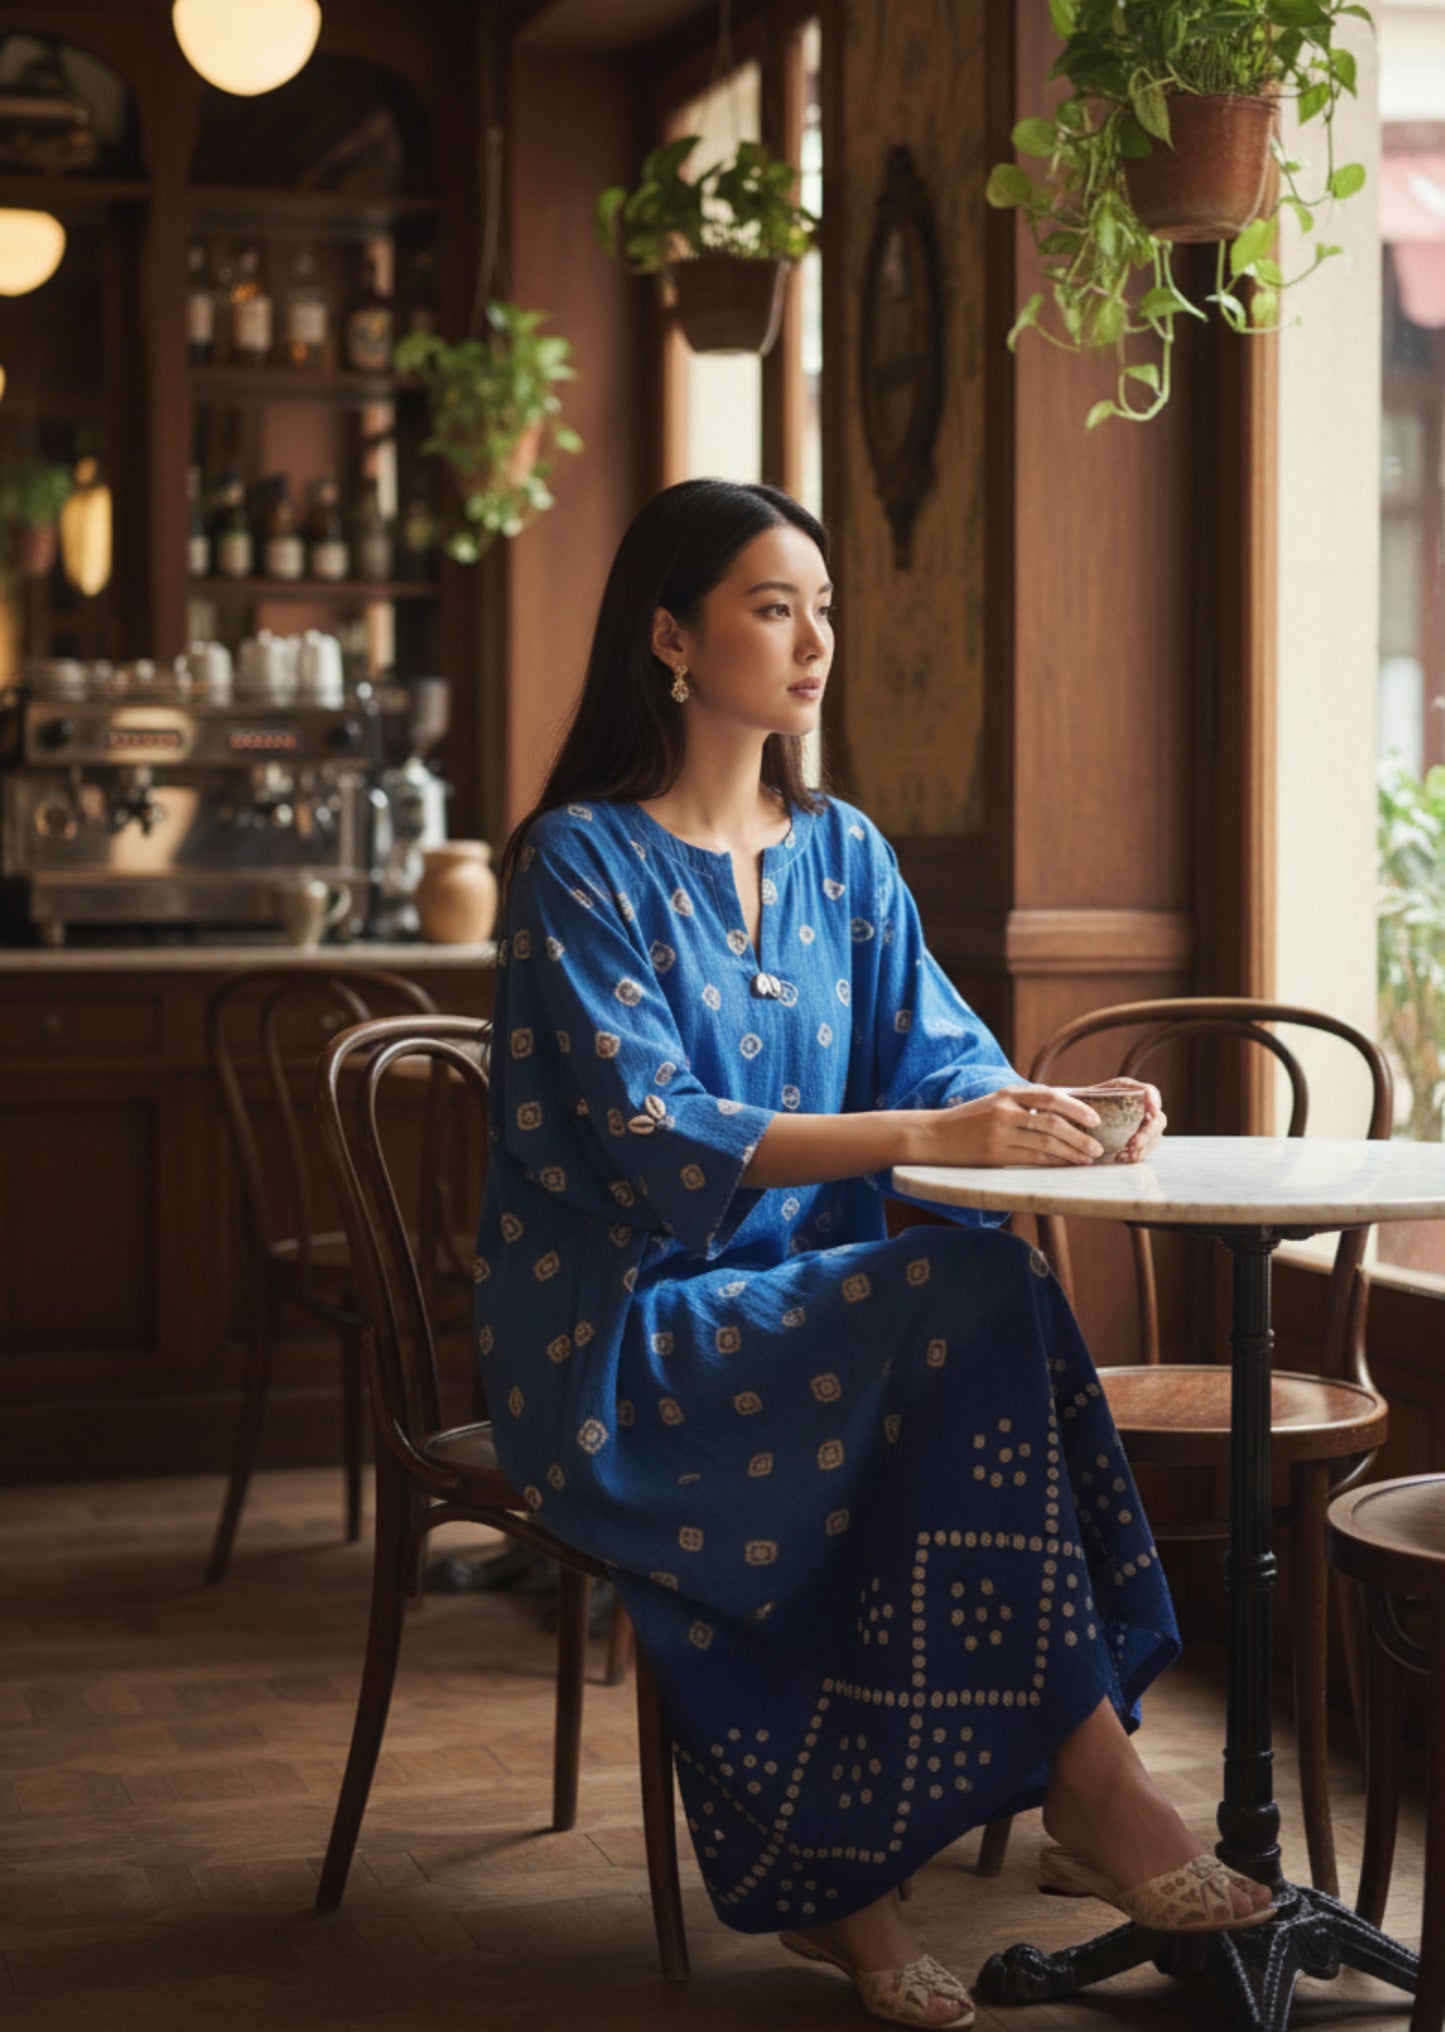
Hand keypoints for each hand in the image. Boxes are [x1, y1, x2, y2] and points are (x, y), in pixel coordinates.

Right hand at [918, 1085, 1104, 1168]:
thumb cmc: (967, 1122)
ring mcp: (999, 1132)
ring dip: (1072, 1152)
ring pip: (1046, 1142)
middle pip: (1053, 1121)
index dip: (1076, 1107)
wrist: (932, 1136)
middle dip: (1080, 1135)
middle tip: (1097, 1146)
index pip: (1050, 1096)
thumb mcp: (994, 1104)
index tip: (1094, 1119)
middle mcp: (1005, 1110)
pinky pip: (1033, 1158)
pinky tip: (1067, 1166)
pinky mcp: (994, 1154)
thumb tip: (1061, 1116)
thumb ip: (1023, 1106)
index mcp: (1007, 1094)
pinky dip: (1054, 1162)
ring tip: (1088, 1159)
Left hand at [1088, 1077, 1166, 1163]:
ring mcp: (1143, 1125)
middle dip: (1147, 1133)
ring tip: (1126, 1155)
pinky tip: (1122, 1157)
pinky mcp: (1138, 1140)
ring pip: (1154, 1137)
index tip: (1151, 1112)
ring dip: (1143, 1148)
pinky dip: (1136, 1155)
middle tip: (1132, 1144)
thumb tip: (1100, 1106)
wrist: (1073, 1116)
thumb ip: (1099, 1093)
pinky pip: (1145, 1149)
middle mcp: (1141, 1107)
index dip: (1154, 1102)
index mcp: (1131, 1091)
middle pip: (1157, 1120)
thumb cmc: (1082, 1101)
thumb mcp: (1088, 1093)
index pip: (1151, 1093)